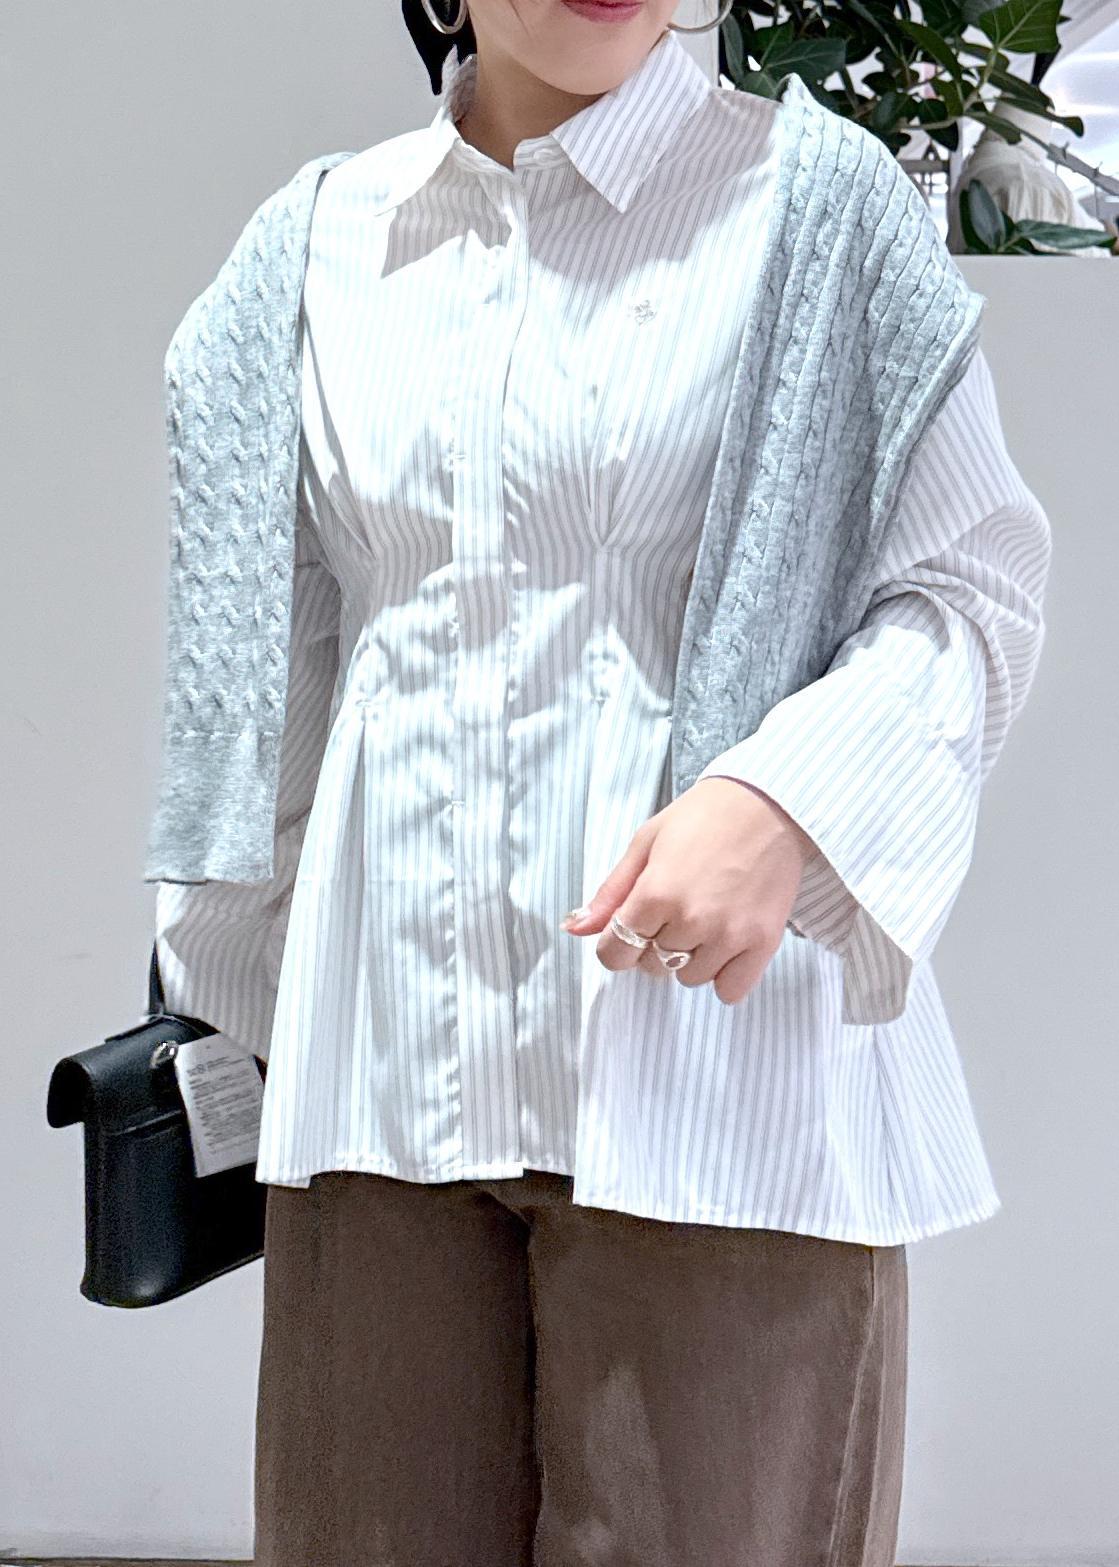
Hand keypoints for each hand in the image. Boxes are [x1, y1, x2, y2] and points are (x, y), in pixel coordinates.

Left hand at [559, 778, 815, 1005]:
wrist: (771, 805)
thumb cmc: (704, 817)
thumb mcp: (646, 843)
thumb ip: (611, 892)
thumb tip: (573, 929)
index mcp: (655, 893)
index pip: (614, 954)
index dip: (616, 944)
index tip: (631, 927)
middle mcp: (690, 919)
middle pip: (651, 966)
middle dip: (654, 944)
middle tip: (676, 908)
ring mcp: (729, 935)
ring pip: (689, 978)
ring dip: (691, 957)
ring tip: (707, 916)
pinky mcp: (763, 943)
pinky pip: (730, 991)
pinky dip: (725, 975)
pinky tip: (727, 943)